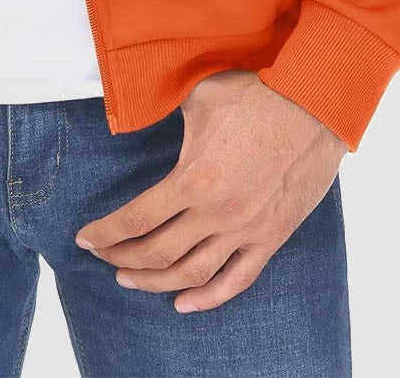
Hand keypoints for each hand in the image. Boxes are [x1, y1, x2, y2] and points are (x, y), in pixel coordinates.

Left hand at [74, 69, 346, 312]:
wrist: (314, 108)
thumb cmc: (255, 96)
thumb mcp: (199, 97)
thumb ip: (166, 110)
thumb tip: (137, 103)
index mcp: (194, 178)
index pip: (136, 219)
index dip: (106, 233)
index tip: (85, 238)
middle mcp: (216, 212)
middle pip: (157, 253)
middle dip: (122, 259)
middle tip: (104, 257)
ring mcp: (245, 230)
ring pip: (192, 274)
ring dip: (156, 282)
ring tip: (131, 279)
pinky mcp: (271, 237)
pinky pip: (237, 279)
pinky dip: (209, 298)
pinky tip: (184, 303)